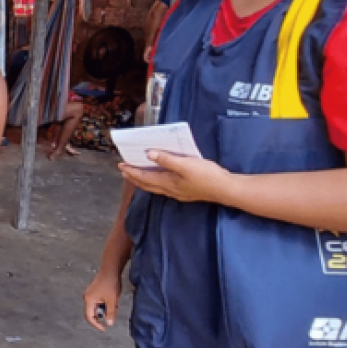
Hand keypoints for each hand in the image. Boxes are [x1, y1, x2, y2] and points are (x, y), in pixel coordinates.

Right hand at [83, 271, 122, 331]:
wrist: (111, 270)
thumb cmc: (110, 284)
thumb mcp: (112, 301)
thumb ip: (110, 313)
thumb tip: (109, 324)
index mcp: (88, 300)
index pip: (89, 317)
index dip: (96, 324)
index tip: (104, 328)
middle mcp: (86, 298)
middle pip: (92, 312)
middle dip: (101, 316)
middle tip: (111, 316)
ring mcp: (89, 294)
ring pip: (96, 307)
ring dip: (104, 309)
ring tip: (113, 305)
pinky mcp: (93, 291)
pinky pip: (97, 302)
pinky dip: (104, 304)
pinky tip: (112, 300)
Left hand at [120, 152, 236, 204]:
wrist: (225, 189)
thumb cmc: (207, 176)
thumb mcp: (186, 164)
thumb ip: (167, 159)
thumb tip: (149, 155)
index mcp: (168, 182)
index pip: (144, 177)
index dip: (131, 171)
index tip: (121, 165)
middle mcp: (170, 190)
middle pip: (147, 184)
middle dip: (134, 177)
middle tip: (124, 171)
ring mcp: (178, 193)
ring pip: (155, 187)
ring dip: (144, 181)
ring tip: (136, 176)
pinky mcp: (185, 192)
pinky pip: (163, 188)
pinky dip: (155, 183)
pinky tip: (159, 181)